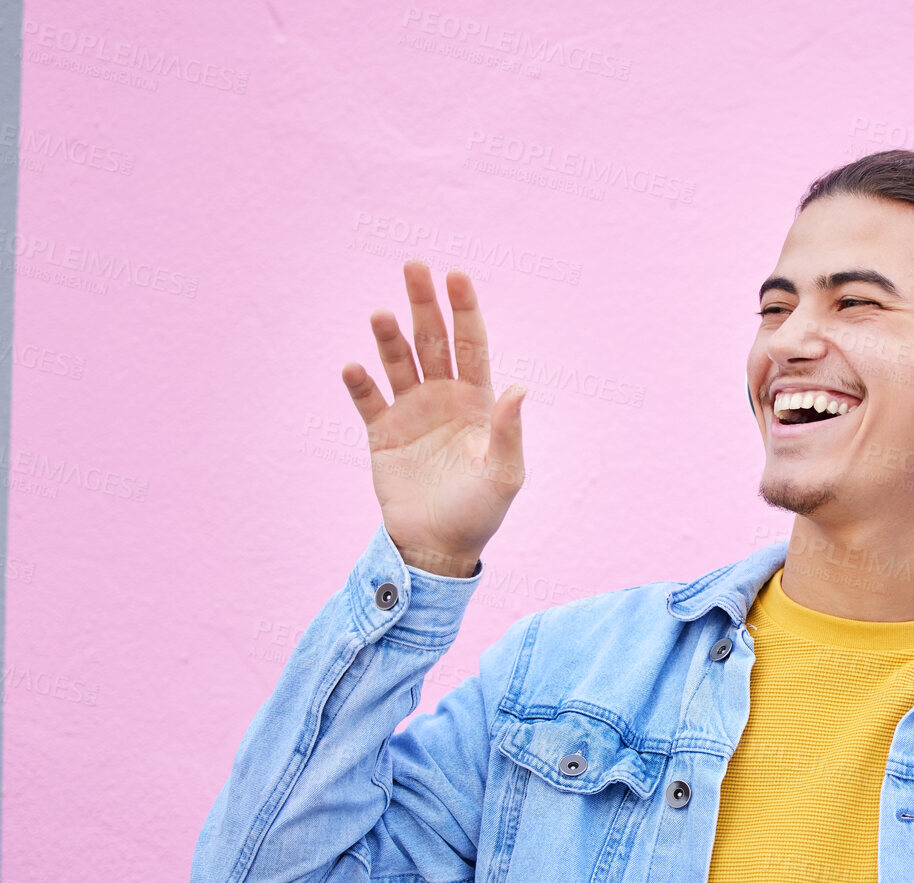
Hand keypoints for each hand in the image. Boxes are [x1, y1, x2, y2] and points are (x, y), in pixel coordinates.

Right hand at [340, 261, 526, 576]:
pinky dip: (360, 383)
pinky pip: (368, 401)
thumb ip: (509, 431)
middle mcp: (442, 398)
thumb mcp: (505, 474)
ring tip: (380, 314)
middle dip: (424, 304)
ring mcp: (410, 412)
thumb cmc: (481, 511)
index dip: (465, 311)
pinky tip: (354, 367)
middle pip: (432, 341)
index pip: (471, 345)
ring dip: (389, 337)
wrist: (439, 546)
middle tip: (415, 266)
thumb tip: (519, 387)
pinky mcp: (382, 434)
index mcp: (476, 402)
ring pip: (398, 363)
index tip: (456, 276)